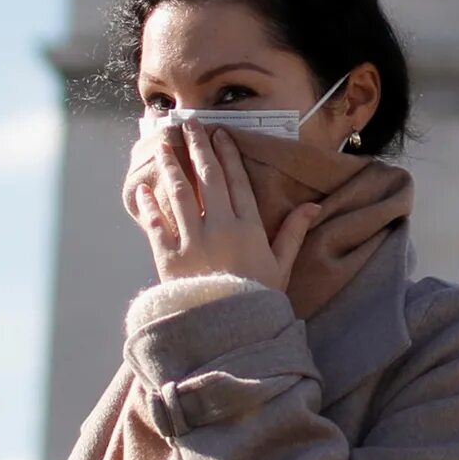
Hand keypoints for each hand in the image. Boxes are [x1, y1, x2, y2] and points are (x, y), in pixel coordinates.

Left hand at [124, 125, 320, 290]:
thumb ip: (293, 233)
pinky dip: (149, 205)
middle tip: (187, 123)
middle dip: (196, 147)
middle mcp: (220, 228)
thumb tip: (314, 206)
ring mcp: (193, 242)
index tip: (218, 133)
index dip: (227, 154)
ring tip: (161, 143)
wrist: (231, 336)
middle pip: (207, 178)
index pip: (236, 181)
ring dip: (169, 165)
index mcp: (249, 228)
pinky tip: (144, 189)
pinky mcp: (169, 259)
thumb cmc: (258, 301)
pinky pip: (156, 225)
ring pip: (179, 194)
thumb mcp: (281, 266)